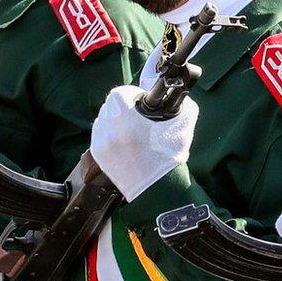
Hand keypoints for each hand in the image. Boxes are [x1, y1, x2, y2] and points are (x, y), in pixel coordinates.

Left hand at [89, 84, 197, 199]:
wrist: (159, 187)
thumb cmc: (170, 156)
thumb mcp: (183, 122)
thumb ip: (181, 103)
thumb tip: (174, 95)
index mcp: (125, 116)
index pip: (120, 93)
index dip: (132, 94)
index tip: (139, 101)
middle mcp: (109, 128)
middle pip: (110, 105)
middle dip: (122, 107)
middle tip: (136, 116)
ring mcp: (101, 142)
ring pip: (103, 120)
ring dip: (114, 120)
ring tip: (130, 130)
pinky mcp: (98, 154)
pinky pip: (100, 135)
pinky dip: (110, 135)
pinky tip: (123, 142)